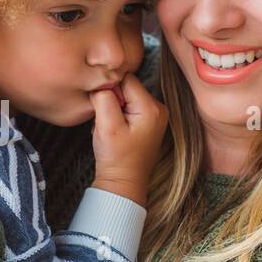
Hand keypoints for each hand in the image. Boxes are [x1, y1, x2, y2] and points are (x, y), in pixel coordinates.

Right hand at [89, 73, 168, 207]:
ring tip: (112, 127)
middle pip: (128, 86)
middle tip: (107, 120)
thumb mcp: (106, 125)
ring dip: (114, 107)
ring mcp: (156, 115)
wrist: (123, 182)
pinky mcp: (149, 121)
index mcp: (151, 107)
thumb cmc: (116, 158)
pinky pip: (130, 106)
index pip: (126, 79)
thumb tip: (102, 81)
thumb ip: (104, 97)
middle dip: (112, 99)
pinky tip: (117, 130)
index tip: (103, 109)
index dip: (109, 90)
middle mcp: (159, 108)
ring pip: (127, 96)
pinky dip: (119, 114)